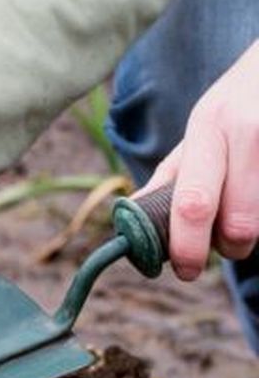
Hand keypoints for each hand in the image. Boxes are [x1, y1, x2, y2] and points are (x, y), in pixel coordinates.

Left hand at [138, 40, 258, 279]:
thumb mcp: (200, 130)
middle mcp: (245, 132)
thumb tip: (132, 222)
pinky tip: (258, 198)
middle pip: (238, 224)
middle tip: (224, 247)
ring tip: (243, 211)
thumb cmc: (236, 106)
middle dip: (228, 248)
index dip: (187, 247)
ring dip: (251, 233)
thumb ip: (172, 176)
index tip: (184, 270)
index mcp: (208, 128)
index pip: (193, 203)